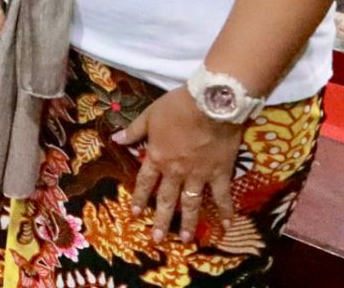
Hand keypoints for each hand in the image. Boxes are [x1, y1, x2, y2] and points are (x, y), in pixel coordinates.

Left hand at [115, 87, 242, 242]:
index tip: (135, 214)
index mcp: (157, 157)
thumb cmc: (177, 107)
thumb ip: (134, 131)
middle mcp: (176, 171)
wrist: (211, 104)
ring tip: (187, 240)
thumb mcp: (149, 115)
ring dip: (189, 223)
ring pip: (192, 203)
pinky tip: (228, 225)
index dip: (139, 197)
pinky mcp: (220, 173)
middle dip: (161, 220)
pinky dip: (226, 211)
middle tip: (157, 239)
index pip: (145, 181)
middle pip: (167, 199)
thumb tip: (115, 139)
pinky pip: (222, 196)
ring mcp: (199, 174)